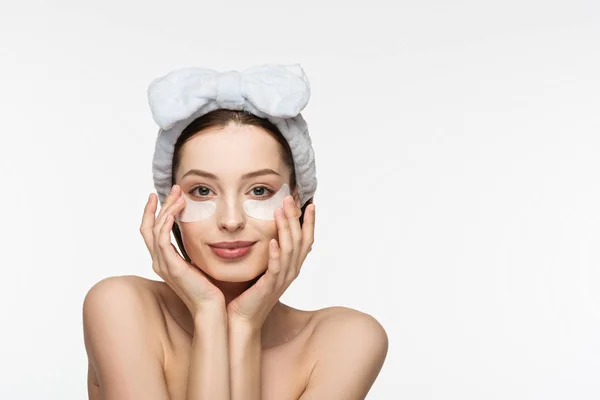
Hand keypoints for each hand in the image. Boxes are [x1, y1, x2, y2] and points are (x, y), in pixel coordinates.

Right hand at [140, 184, 224, 315]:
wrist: (211, 308)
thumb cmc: (209, 289)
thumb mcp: (198, 264)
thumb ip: (193, 251)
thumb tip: (201, 234)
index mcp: (164, 261)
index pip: (151, 232)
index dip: (153, 213)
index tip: (159, 196)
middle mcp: (159, 262)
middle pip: (149, 227)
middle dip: (160, 205)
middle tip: (173, 189)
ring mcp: (162, 264)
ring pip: (155, 229)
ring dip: (166, 208)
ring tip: (178, 194)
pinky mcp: (170, 265)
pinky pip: (162, 237)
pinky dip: (167, 220)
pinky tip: (179, 208)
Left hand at [227, 195, 315, 329]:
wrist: (242, 319)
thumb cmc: (249, 293)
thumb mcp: (263, 268)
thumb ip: (269, 251)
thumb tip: (267, 231)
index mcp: (292, 266)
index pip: (306, 240)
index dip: (309, 223)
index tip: (310, 204)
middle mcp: (291, 272)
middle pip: (299, 240)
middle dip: (296, 218)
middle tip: (290, 199)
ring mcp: (281, 280)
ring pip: (289, 250)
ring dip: (285, 229)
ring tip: (279, 211)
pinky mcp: (269, 287)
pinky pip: (275, 268)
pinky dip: (275, 254)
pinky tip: (271, 241)